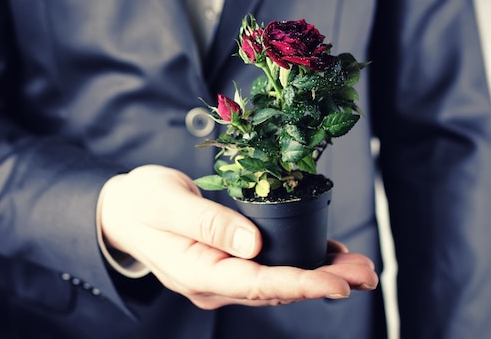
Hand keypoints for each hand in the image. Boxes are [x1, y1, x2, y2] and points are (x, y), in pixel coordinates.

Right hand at [101, 165, 377, 308]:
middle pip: (276, 288)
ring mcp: (222, 277)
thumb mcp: (167, 203)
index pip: (256, 284)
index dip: (300, 284)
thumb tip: (254, 244)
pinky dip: (301, 264)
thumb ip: (208, 223)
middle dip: (324, 282)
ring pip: (278, 283)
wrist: (123, 211)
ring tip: (359, 267)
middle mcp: (213, 283)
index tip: (337, 284)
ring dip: (319, 275)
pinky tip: (328, 256)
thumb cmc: (141, 202)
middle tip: (366, 273)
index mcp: (196, 272)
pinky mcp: (229, 264)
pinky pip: (269, 270)